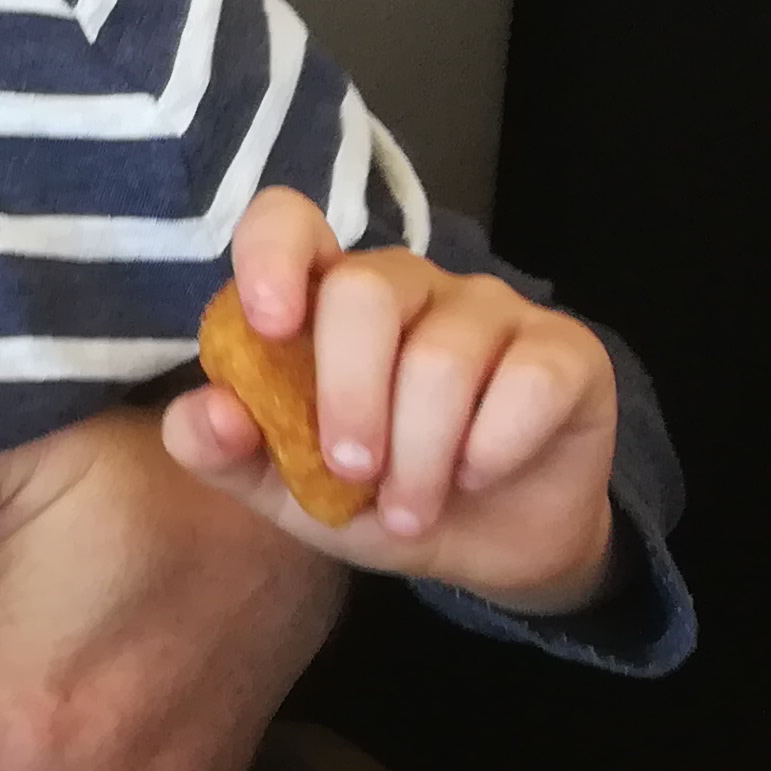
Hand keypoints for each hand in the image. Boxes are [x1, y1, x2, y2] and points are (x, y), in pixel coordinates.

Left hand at [166, 187, 618, 612]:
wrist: (487, 547)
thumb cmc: (373, 496)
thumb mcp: (285, 488)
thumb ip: (223, 450)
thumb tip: (204, 412)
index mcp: (324, 297)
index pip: (290, 223)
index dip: (273, 256)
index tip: (270, 324)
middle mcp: (407, 284)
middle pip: (365, 293)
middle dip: (350, 399)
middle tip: (352, 475)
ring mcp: (490, 308)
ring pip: (442, 357)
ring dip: (420, 454)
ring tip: (410, 509)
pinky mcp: (566, 351)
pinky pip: (527, 383)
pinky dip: (493, 449)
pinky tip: (479, 477)